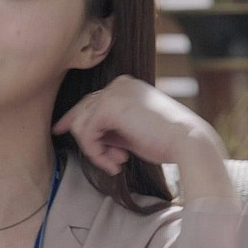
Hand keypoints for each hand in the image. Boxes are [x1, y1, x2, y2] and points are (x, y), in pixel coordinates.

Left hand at [53, 75, 235, 200]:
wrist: (187, 141)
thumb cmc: (166, 141)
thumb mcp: (133, 132)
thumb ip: (111, 130)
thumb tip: (87, 136)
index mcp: (126, 86)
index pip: (92, 101)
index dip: (76, 119)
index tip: (60, 130)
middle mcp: (118, 83)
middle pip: (82, 110)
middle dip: (88, 141)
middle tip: (109, 162)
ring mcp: (113, 92)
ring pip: (81, 124)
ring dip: (95, 150)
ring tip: (117, 162)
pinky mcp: (109, 106)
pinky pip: (86, 133)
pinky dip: (96, 152)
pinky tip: (117, 163)